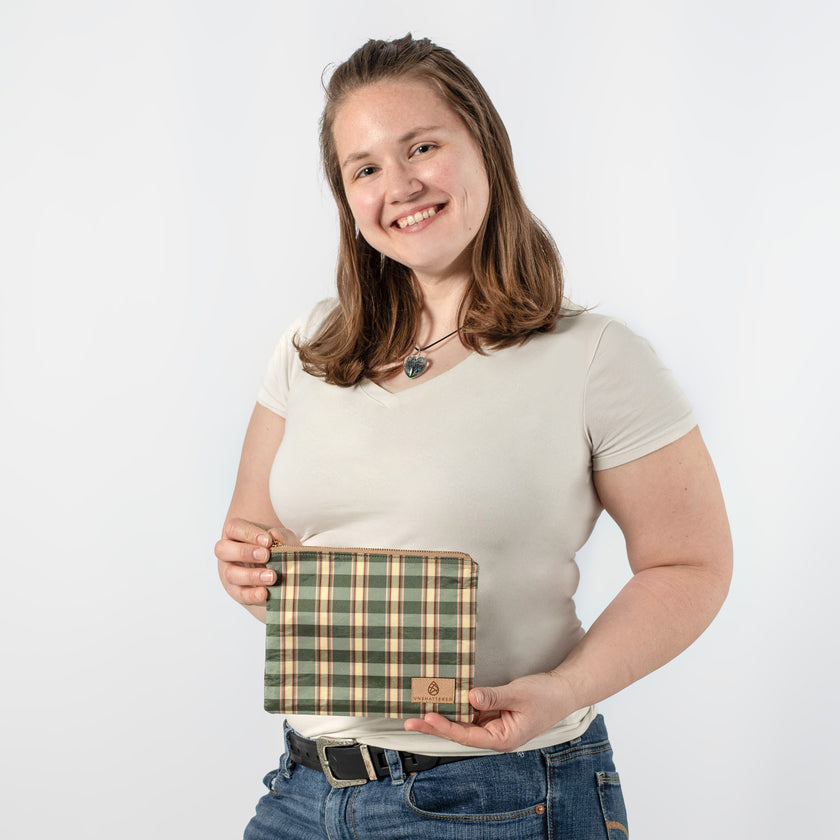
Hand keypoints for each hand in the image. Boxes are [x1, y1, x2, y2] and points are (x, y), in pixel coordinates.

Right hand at [215, 517, 299, 605]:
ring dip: (251, 575)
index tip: (268, 541)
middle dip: (244, 552)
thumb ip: (281, 536)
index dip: (249, 533)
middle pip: (223, 549)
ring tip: (272, 576)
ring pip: (231, 573)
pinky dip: (252, 594)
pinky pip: (239, 593)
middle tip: (266, 555)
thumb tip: (275, 535)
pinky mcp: (237, 591)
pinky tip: (264, 593)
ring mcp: (230, 572)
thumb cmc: (277, 549)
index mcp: (236, 533)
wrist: (279, 571)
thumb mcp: (283, 539)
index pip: (234, 528)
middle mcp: (228, 552)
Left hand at [404, 671, 576, 752]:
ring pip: (463, 721)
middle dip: (436, 725)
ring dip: (444, 714)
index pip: (467, 736)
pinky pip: (471, 710)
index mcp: (503, 739)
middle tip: (410, 720)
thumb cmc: (545, 696)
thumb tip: (470, 696)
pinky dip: (457, 704)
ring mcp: (493, 724)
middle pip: (460, 732)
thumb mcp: (518, 694)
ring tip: (420, 706)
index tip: (429, 717)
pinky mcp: (493, 712)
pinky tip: (442, 697)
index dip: (446, 727)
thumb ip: (493, 696)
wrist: (563, 690)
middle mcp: (495, 734)